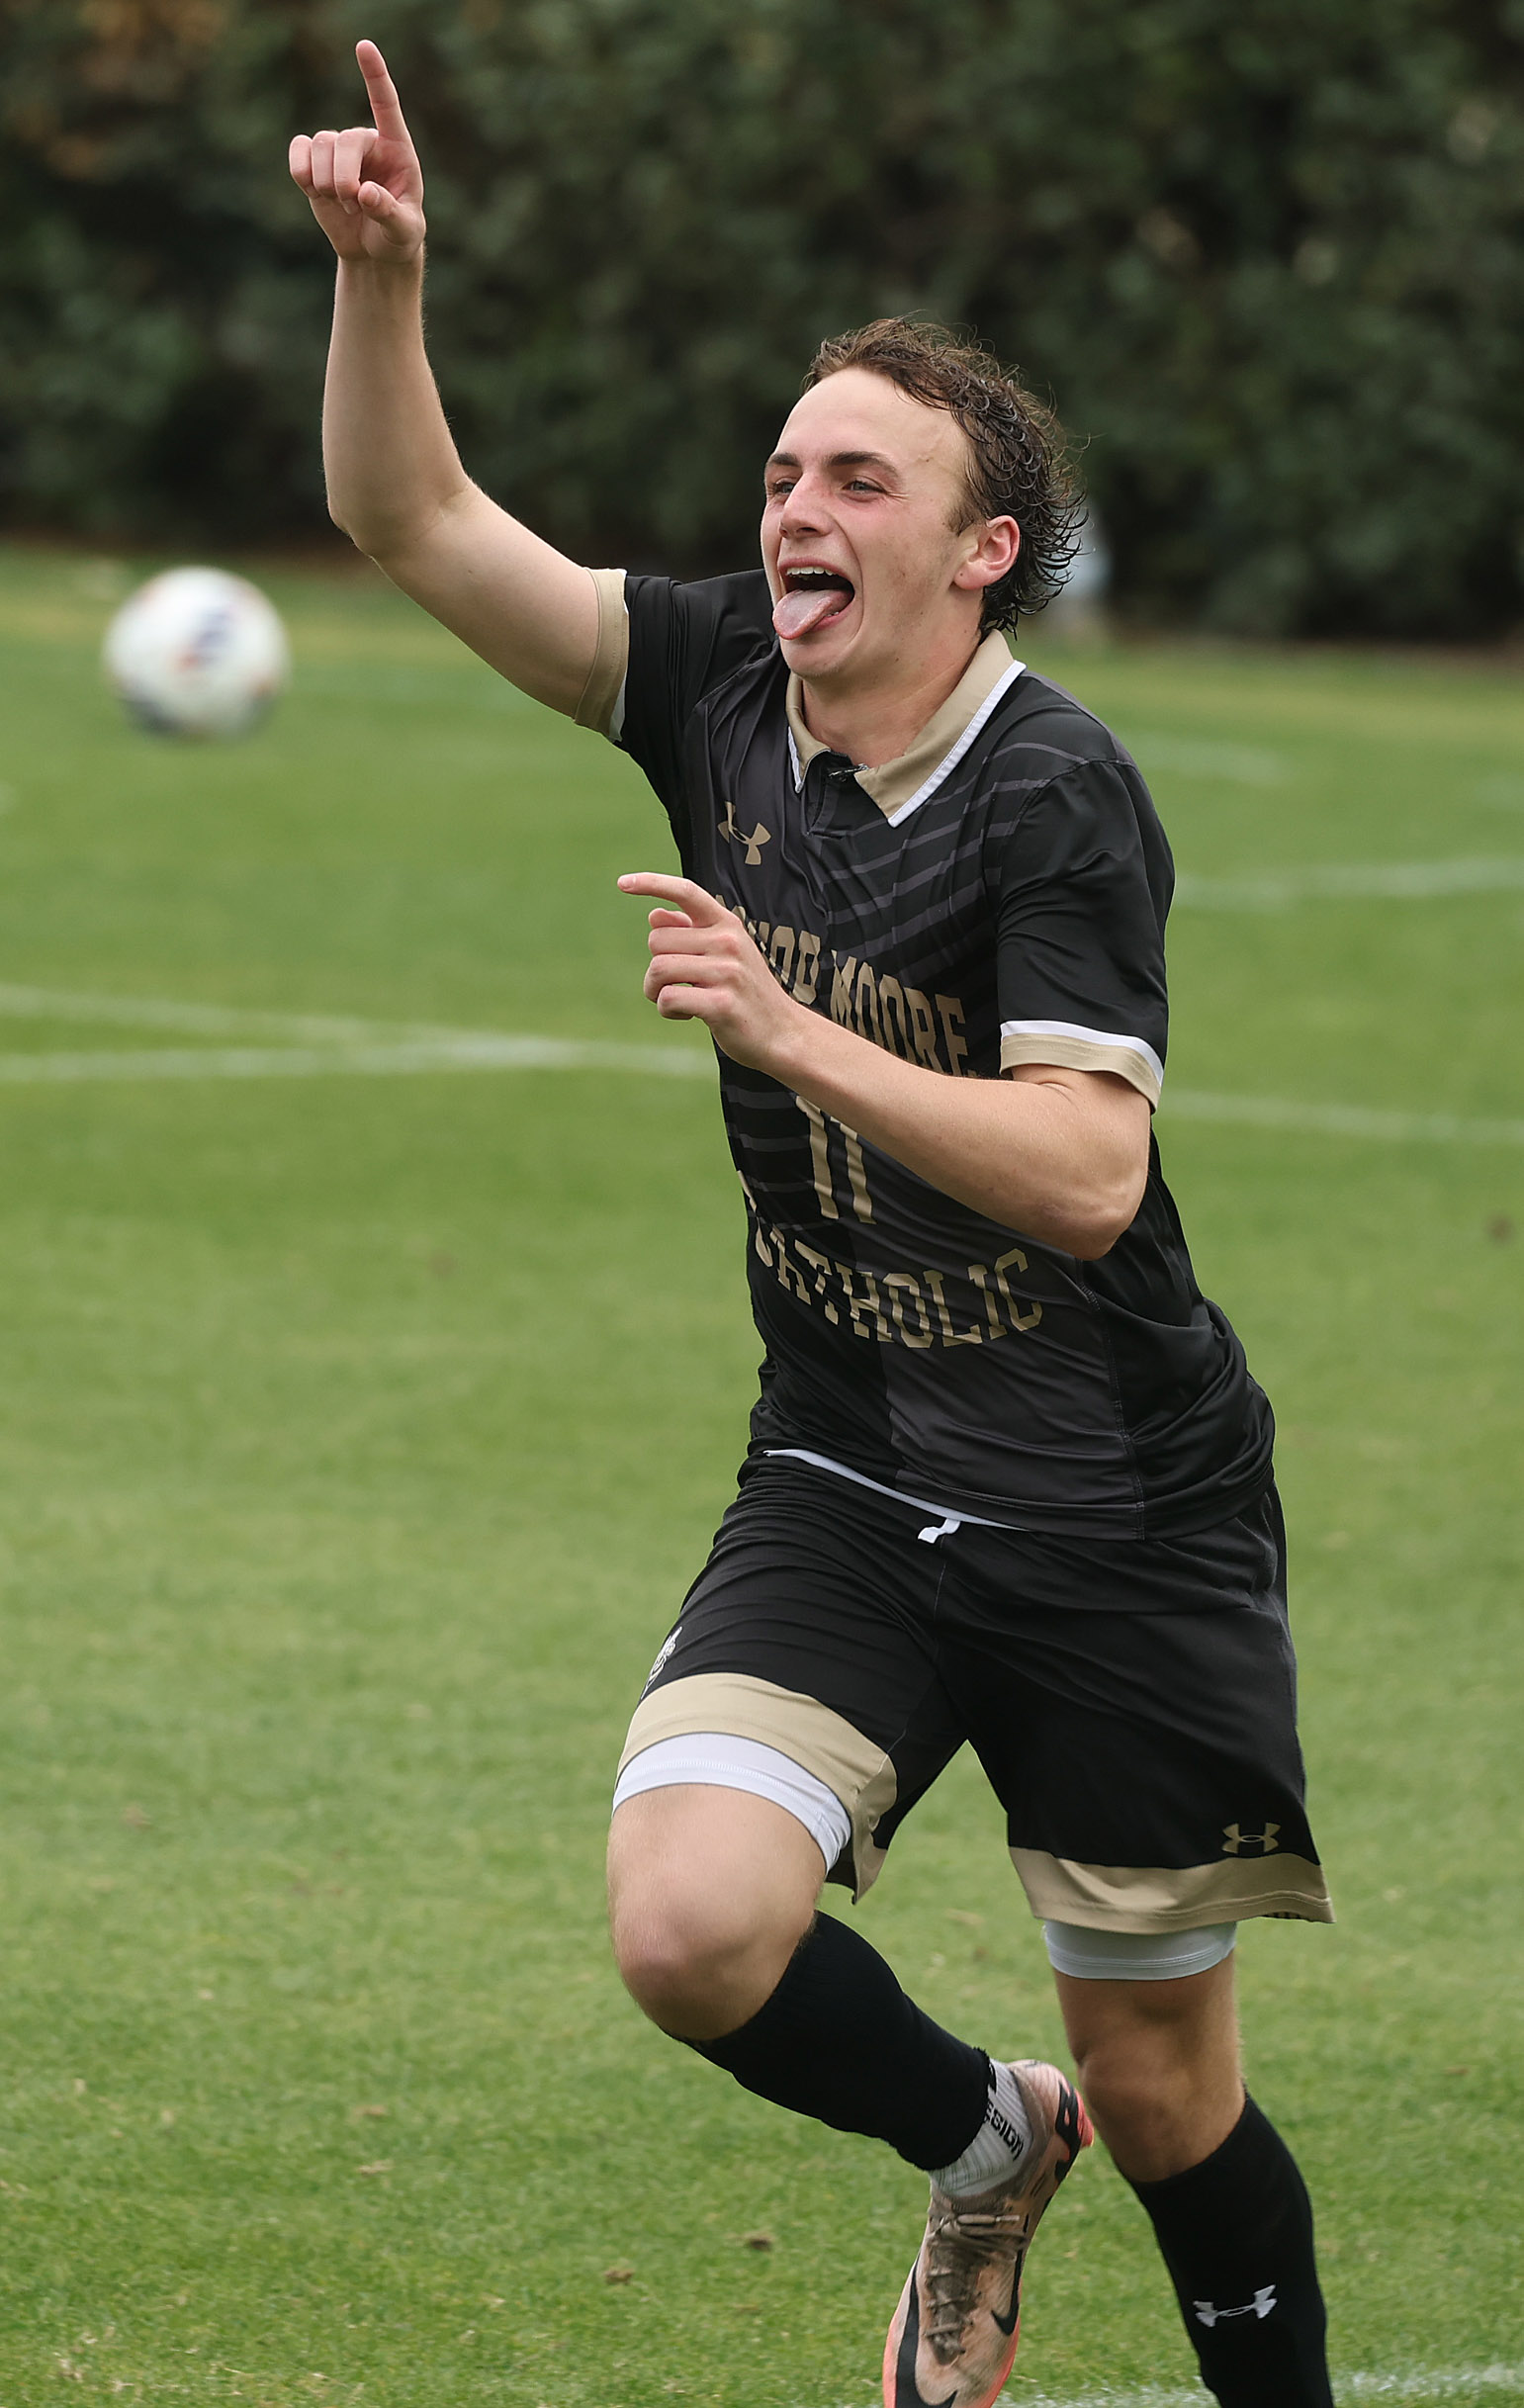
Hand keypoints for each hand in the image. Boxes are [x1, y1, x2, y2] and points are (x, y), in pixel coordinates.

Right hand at [288, 40, 425, 265]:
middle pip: (344, 139)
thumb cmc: (397, 236)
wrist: (374, 250)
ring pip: (320, 146)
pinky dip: (301, 172)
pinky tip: (315, 193)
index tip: (363, 46)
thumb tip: (366, 194)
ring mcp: (339, 150)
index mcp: (397, 148)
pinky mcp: (315, 163)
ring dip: (325, 182)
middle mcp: (367, 142)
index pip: (385, 104)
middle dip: (342, 175)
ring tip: (343, 205)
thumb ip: (389, 212)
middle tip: (351, 202)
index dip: (375, 75)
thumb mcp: (404, 231)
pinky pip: (298, 151)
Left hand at [618, 874, 807, 1073]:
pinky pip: (667, 998)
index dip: (652, 883)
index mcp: (727, 925)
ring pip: (658, 969)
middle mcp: (728, 942)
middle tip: (677, 984)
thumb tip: (654, 914)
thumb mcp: (724, 954)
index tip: (623, 882)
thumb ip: (691, 932)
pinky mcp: (720, 1003)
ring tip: (677, 1000)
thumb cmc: (747, 992)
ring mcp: (726, 972)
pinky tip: (687, 1015)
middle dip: (656, 966)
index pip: (686, 892)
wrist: (783, 1032)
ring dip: (654, 990)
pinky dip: (667, 1010)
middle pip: (657, 940)